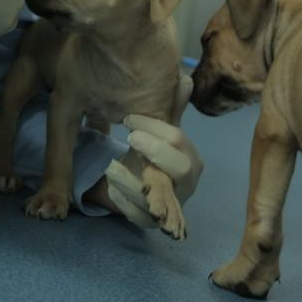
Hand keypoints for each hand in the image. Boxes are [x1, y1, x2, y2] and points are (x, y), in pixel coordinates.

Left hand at [103, 74, 203, 228]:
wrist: (149, 189)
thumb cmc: (158, 155)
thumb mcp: (163, 131)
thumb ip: (172, 108)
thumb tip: (184, 78)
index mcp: (192, 157)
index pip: (177, 139)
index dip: (153, 127)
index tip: (129, 118)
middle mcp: (187, 183)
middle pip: (179, 168)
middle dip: (154, 151)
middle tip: (129, 137)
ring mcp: (171, 206)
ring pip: (155, 198)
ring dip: (130, 181)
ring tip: (110, 167)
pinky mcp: (151, 222)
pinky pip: (137, 215)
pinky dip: (122, 200)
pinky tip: (110, 186)